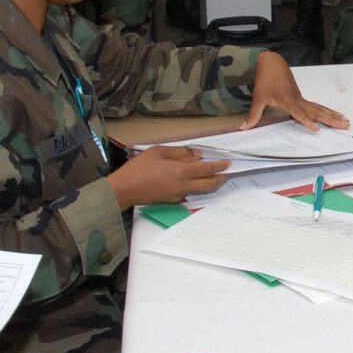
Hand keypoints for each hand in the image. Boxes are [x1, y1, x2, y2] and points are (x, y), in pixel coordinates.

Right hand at [106, 144, 229, 207]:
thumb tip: (197, 155)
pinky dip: (194, 185)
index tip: (228, 163)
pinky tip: (191, 179)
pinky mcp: (172, 200)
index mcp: (181, 171)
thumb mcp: (158, 151)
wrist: (124, 190)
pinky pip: (188, 192)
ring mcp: (179, 195)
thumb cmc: (139, 168)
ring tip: (213, 176)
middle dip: (220, 178)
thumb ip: (180, 152)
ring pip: (200, 189)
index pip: (207, 169)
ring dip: (209, 183)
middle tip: (226, 173)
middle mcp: (184, 185)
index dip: (219, 166)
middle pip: (209, 184)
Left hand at [244, 53, 348, 130]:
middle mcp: (298, 99)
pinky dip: (326, 111)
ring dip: (333, 115)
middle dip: (331, 119)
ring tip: (345, 122)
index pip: (299, 113)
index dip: (307, 121)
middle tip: (345, 125)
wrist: (272, 62)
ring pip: (320, 108)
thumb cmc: (265, 79)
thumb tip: (244, 128)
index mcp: (288, 100)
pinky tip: (334, 115)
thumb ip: (254, 114)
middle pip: (317, 111)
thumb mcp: (258, 97)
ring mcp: (301, 98)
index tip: (316, 129)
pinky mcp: (301, 97)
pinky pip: (316, 106)